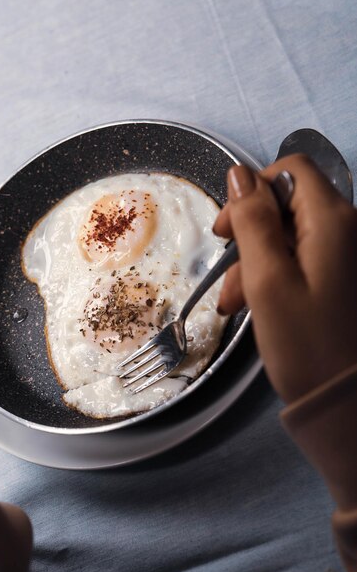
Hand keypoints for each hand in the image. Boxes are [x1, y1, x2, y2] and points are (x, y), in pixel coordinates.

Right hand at [213, 154, 356, 403]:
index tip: (227, 229)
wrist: (344, 400)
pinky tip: (254, 306)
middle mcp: (345, 229)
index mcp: (332, 221)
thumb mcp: (268, 279)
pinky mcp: (339, 276)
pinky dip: (273, 277)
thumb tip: (239, 173)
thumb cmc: (305, 343)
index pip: (290, 171)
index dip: (253, 192)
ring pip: (289, 237)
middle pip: (287, 206)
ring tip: (235, 303)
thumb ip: (253, 221)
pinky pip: (300, 260)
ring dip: (255, 263)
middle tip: (228, 275)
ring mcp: (344, 254)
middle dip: (250, 236)